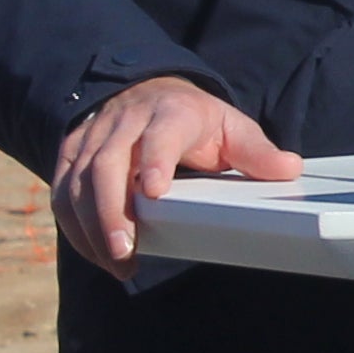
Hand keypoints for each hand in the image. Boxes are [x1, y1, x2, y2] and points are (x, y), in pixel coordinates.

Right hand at [52, 75, 301, 277]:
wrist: (146, 90)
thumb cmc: (194, 119)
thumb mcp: (231, 127)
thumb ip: (256, 152)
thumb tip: (290, 169)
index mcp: (170, 114)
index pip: (159, 135)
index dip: (155, 160)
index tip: (154, 191)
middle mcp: (125, 123)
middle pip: (108, 164)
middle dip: (111, 210)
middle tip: (125, 250)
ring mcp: (95, 137)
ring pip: (80, 181)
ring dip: (91, 226)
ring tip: (115, 262)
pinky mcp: (73, 153)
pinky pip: (63, 190)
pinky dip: (73, 225)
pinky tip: (95, 253)